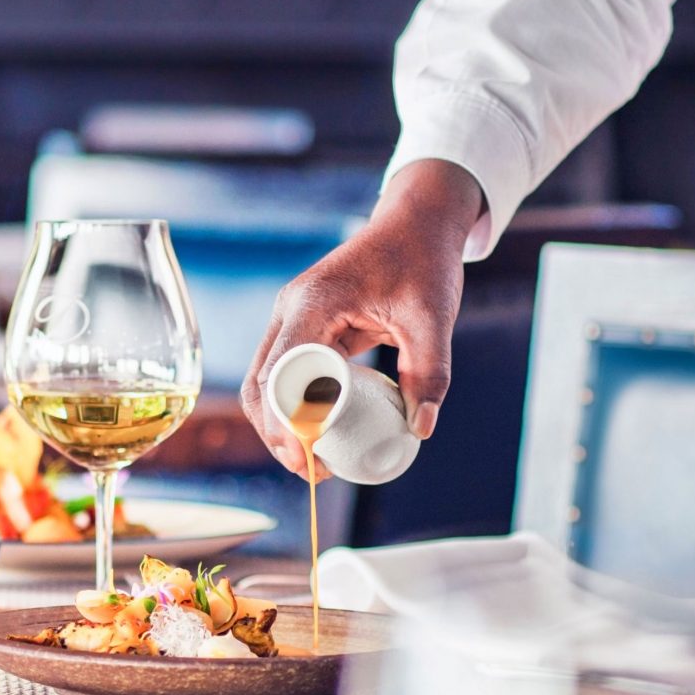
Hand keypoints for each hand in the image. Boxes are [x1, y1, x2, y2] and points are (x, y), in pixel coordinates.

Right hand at [240, 159, 485, 478]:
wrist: (416, 223)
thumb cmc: (422, 259)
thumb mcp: (433, 316)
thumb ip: (430, 373)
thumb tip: (421, 429)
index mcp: (313, 302)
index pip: (281, 371)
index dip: (286, 419)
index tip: (306, 457)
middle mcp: (291, 311)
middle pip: (261, 384)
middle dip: (277, 433)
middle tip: (310, 471)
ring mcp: (292, 320)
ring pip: (266, 384)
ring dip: (280, 425)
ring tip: (312, 462)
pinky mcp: (303, 328)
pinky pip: (287, 376)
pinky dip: (294, 408)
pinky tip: (317, 434)